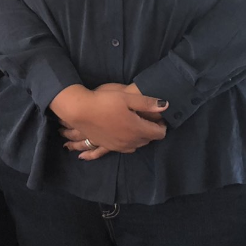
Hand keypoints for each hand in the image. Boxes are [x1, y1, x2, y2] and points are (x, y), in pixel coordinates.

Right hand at [52, 84, 167, 159]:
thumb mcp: (127, 98)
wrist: (80, 111)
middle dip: (151, 130)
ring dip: (140, 136)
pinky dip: (129, 141)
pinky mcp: (109, 147)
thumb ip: (148, 103)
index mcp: (137, 130)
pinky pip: (125, 148)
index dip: (162, 125)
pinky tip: (125, 134)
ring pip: (137, 145)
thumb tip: (166, 105)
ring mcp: (119, 146)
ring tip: (136, 124)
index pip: (159, 133)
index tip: (159, 116)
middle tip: (148, 118)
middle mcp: (130, 142)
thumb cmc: (104, 101)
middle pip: (149, 140)